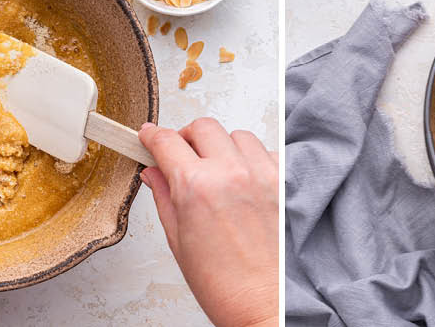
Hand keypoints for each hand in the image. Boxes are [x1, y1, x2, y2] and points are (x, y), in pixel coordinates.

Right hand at [138, 119, 278, 326]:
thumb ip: (164, 197)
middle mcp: (232, 173)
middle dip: (187, 138)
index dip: (153, 136)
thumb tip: (154, 173)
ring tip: (217, 173)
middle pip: (203, 127)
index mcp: (197, 187)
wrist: (266, 306)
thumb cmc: (225, 286)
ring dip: (222, 147)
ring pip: (237, 136)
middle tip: (182, 156)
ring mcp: (263, 175)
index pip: (167, 142)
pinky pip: (266, 153)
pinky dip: (252, 160)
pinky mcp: (285, 183)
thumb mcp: (178, 241)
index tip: (149, 136)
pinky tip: (245, 183)